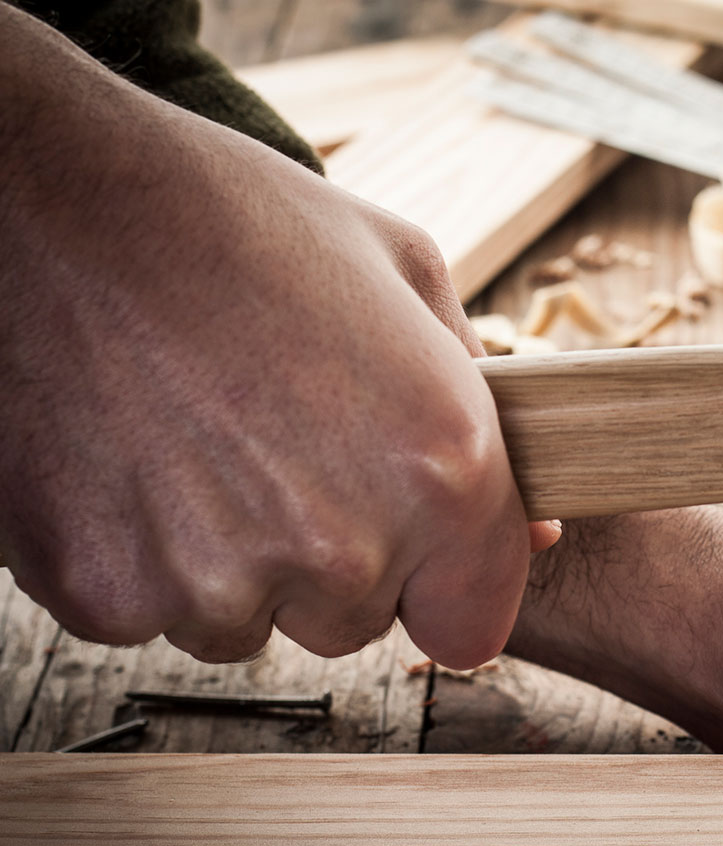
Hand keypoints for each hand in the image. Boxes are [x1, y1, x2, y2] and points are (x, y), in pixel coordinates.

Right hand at [0, 10, 556, 666]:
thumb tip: (530, 520)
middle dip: (331, 559)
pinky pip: (147, 610)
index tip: (414, 551)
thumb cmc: (231, 218)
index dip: (442, 586)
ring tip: (199, 438)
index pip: (471, 628)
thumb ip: (485, 406)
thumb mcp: (405, 272)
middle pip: (353, 624)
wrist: (47, 197)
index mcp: (440, 471)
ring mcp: (214, 579)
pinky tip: (132, 454)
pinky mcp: (100, 591)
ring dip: (232, 561)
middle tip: (280, 447)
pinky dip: (139, 554)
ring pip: (245, 624)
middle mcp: (340, 546)